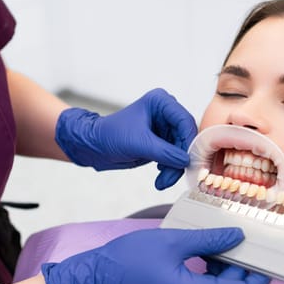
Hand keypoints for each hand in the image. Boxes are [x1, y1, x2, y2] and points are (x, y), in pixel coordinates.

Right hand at [42, 228, 269, 283]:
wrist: (101, 275)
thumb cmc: (132, 260)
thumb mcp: (175, 242)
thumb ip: (209, 240)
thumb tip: (236, 235)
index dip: (261, 275)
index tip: (270, 255)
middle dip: (244, 263)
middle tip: (249, 236)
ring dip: (227, 263)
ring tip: (226, 236)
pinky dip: (212, 266)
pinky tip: (207, 245)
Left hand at [55, 88, 197, 189]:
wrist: (94, 146)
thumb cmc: (110, 135)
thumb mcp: (139, 143)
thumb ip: (165, 152)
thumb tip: (186, 161)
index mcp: (160, 102)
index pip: (184, 120)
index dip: (188, 141)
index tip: (188, 160)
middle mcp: (165, 113)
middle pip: (185, 137)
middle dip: (180, 159)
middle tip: (174, 175)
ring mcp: (164, 128)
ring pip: (181, 150)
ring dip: (174, 168)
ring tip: (162, 181)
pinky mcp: (161, 142)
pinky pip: (174, 157)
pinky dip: (170, 169)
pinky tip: (160, 176)